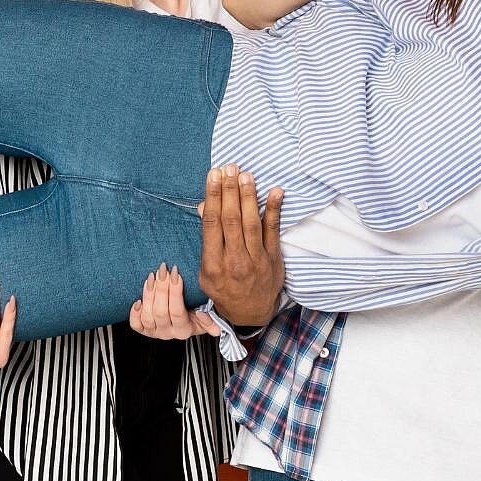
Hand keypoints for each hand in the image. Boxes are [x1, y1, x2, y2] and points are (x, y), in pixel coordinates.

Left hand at [129, 263, 220, 338]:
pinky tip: (138, 300)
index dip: (176, 292)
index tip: (176, 274)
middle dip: (162, 288)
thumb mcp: (208, 320)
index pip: (177, 311)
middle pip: (161, 312)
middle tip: (163, 270)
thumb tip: (201, 314)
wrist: (184, 324)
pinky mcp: (144, 330)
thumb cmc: (196, 317)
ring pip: (148, 316)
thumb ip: (211, 322)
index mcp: (184, 330)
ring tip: (152, 277)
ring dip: (148, 295)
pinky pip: (136, 325)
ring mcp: (155, 332)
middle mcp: (168, 333)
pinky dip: (135, 313)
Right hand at [198, 166, 284, 325]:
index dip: (213, 197)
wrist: (250, 312)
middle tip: (228, 168)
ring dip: (248, 196)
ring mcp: (256, 260)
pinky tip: (275, 192)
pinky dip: (274, 210)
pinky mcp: (273, 258)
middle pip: (231, 220)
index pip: (213, 224)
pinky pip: (273, 231)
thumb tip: (205, 207)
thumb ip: (207, 239)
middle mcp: (234, 261)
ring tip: (245, 175)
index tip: (213, 176)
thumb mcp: (207, 270)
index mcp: (214, 263)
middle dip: (229, 191)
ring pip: (251, 223)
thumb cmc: (224, 288)